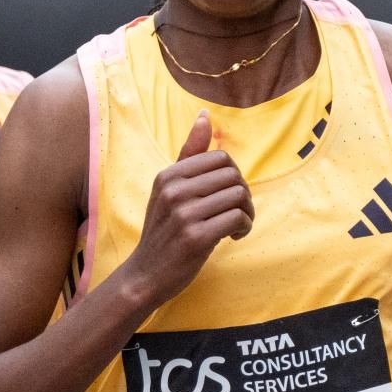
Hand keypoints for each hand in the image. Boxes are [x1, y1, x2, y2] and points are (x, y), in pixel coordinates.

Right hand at [123, 111, 253, 311]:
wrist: (145, 275)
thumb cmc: (163, 231)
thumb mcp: (169, 189)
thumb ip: (188, 154)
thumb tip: (204, 115)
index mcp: (169, 175)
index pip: (221, 158)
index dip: (233, 177)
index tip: (227, 197)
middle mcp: (174, 190)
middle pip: (233, 175)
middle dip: (243, 194)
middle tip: (236, 213)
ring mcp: (183, 213)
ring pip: (238, 195)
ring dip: (246, 213)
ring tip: (236, 226)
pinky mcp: (195, 236)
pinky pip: (237, 218)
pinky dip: (244, 227)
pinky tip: (233, 236)